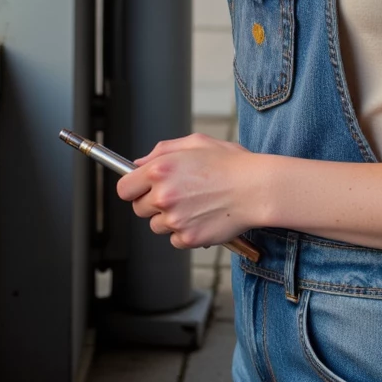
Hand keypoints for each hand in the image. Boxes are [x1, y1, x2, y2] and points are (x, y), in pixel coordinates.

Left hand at [115, 133, 269, 248]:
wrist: (257, 188)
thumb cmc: (230, 163)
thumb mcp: (194, 142)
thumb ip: (161, 151)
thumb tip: (139, 163)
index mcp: (160, 170)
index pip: (124, 188)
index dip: (132, 188)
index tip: (139, 188)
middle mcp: (163, 196)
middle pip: (138, 209)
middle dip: (151, 203)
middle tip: (175, 195)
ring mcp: (175, 220)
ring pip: (156, 226)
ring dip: (168, 219)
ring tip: (193, 205)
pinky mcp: (188, 238)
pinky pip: (174, 239)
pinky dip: (184, 232)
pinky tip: (201, 217)